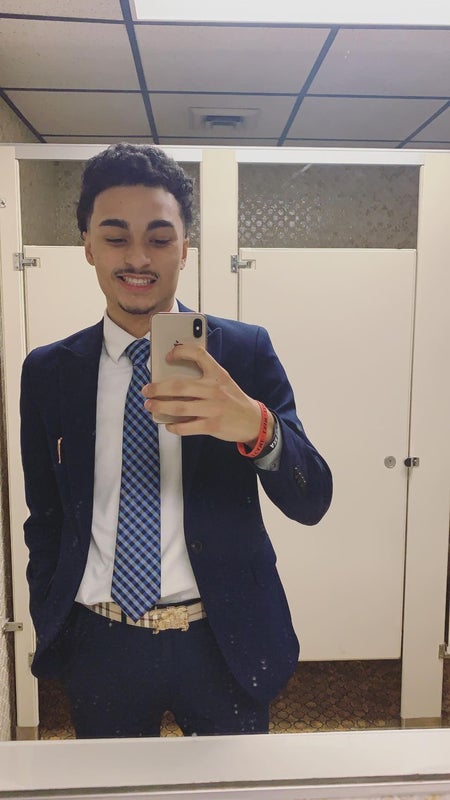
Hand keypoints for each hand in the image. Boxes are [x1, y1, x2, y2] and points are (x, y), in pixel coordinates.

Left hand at [142, 342, 273, 444]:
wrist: (253, 420)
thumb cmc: (232, 398)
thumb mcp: (223, 381)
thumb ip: (203, 376)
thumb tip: (172, 378)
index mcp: (217, 374)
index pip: (198, 354)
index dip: (180, 351)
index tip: (167, 356)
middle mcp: (214, 389)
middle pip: (179, 385)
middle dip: (158, 388)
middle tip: (147, 389)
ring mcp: (213, 408)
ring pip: (179, 407)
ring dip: (160, 406)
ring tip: (150, 405)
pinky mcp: (212, 426)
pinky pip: (186, 427)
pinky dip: (173, 426)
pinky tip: (168, 424)